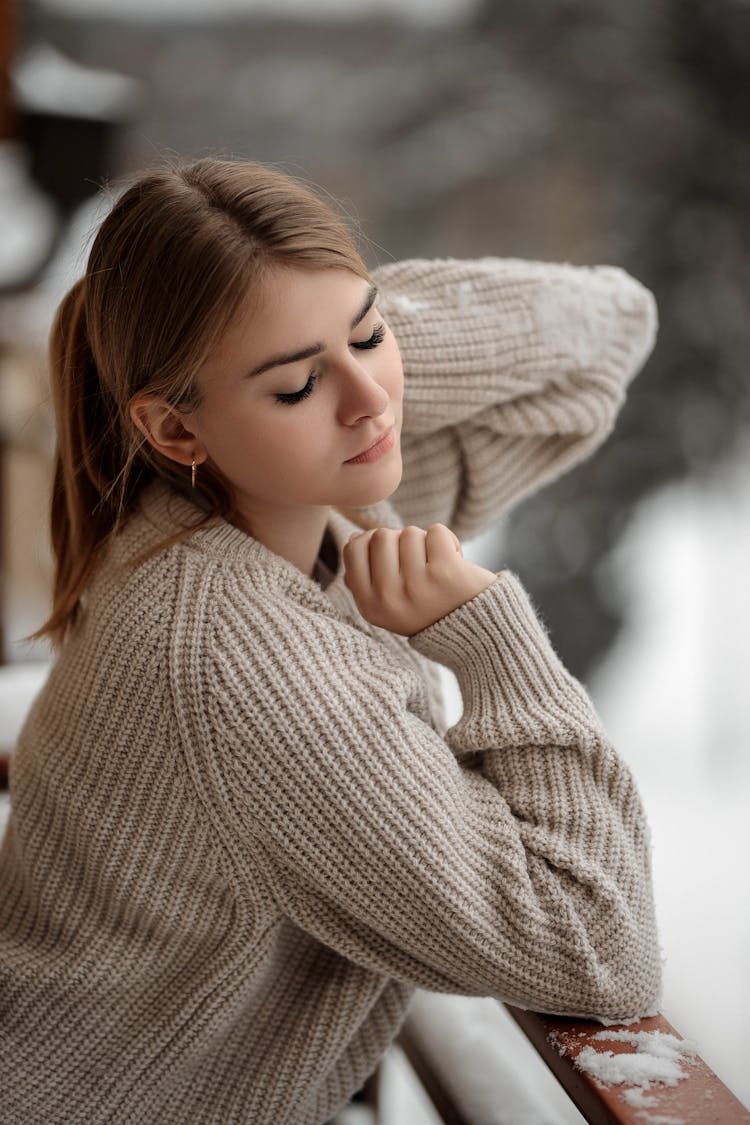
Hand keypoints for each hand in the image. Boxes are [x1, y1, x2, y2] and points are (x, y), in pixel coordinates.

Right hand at [342, 523, 499, 636]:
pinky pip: (436, 531)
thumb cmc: (428, 609)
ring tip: (436, 567)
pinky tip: (453, 561)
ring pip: (410, 533)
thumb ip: (365, 578)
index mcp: (369, 605)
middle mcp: (388, 597)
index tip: (392, 555)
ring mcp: (416, 585)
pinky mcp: (445, 572)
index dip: (372, 542)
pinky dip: (448, 541)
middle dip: (401, 542)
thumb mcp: (387, 606)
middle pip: (381, 536)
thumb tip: (354, 538)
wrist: (476, 632)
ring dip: (426, 543)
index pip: (354, 549)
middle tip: (418, 564)